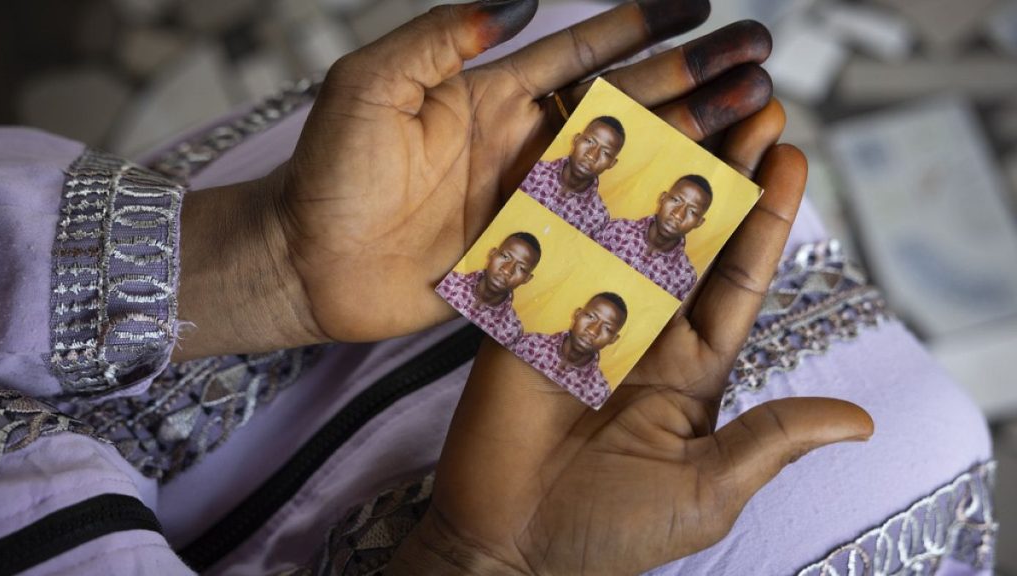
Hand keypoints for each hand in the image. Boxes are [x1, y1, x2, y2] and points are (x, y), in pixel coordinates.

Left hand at [177, 0, 776, 358]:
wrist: (303, 262)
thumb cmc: (327, 170)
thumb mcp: (370, 86)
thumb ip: (438, 39)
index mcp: (491, 95)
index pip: (581, 51)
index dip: (639, 26)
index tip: (698, 5)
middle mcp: (523, 144)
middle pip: (626, 105)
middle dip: (693, 81)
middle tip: (759, 63)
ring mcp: (531, 202)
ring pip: (628, 168)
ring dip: (691, 144)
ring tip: (755, 121)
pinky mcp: (530, 257)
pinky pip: (602, 235)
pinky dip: (653, 222)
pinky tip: (702, 210)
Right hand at [386, 103, 874, 574]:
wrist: (511, 550)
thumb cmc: (612, 533)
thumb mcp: (708, 488)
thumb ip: (771, 440)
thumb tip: (859, 421)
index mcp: (690, 369)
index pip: (736, 280)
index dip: (765, 220)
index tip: (792, 158)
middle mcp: (642, 332)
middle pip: (688, 239)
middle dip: (722, 175)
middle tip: (753, 112)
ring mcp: (583, 319)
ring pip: (625, 230)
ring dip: (656, 171)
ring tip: (690, 112)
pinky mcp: (528, 318)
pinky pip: (555, 252)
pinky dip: (572, 200)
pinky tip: (596, 150)